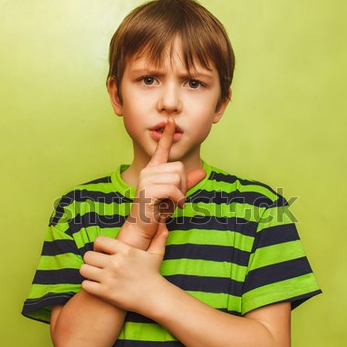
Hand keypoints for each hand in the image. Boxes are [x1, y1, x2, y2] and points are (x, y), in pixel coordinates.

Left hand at [80, 222, 168, 313]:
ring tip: (95, 275)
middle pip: (88, 255)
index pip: (99, 241)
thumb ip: (159, 237)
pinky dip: (89, 285)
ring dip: (88, 272)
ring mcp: (109, 278)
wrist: (154, 297)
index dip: (98, 246)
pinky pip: (85, 284)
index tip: (102, 252)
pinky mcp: (105, 292)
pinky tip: (97, 286)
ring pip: (84, 269)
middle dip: (91, 260)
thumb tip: (163, 223)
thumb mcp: (156, 253)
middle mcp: (115, 263)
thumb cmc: (153, 275)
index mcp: (125, 251)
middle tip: (98, 265)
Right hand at [127, 118, 205, 239]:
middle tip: (176, 198)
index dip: (167, 135)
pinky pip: (173, 189)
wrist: (143, 226)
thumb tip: (203, 172)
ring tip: (173, 203)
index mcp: (154, 169)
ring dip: (181, 193)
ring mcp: (146, 179)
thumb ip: (187, 183)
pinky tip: (174, 206)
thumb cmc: (158, 210)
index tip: (171, 121)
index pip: (162, 149)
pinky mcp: (147, 190)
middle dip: (183, 185)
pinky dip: (178, 199)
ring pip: (177, 178)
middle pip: (179, 168)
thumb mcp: (176, 194)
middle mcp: (148, 171)